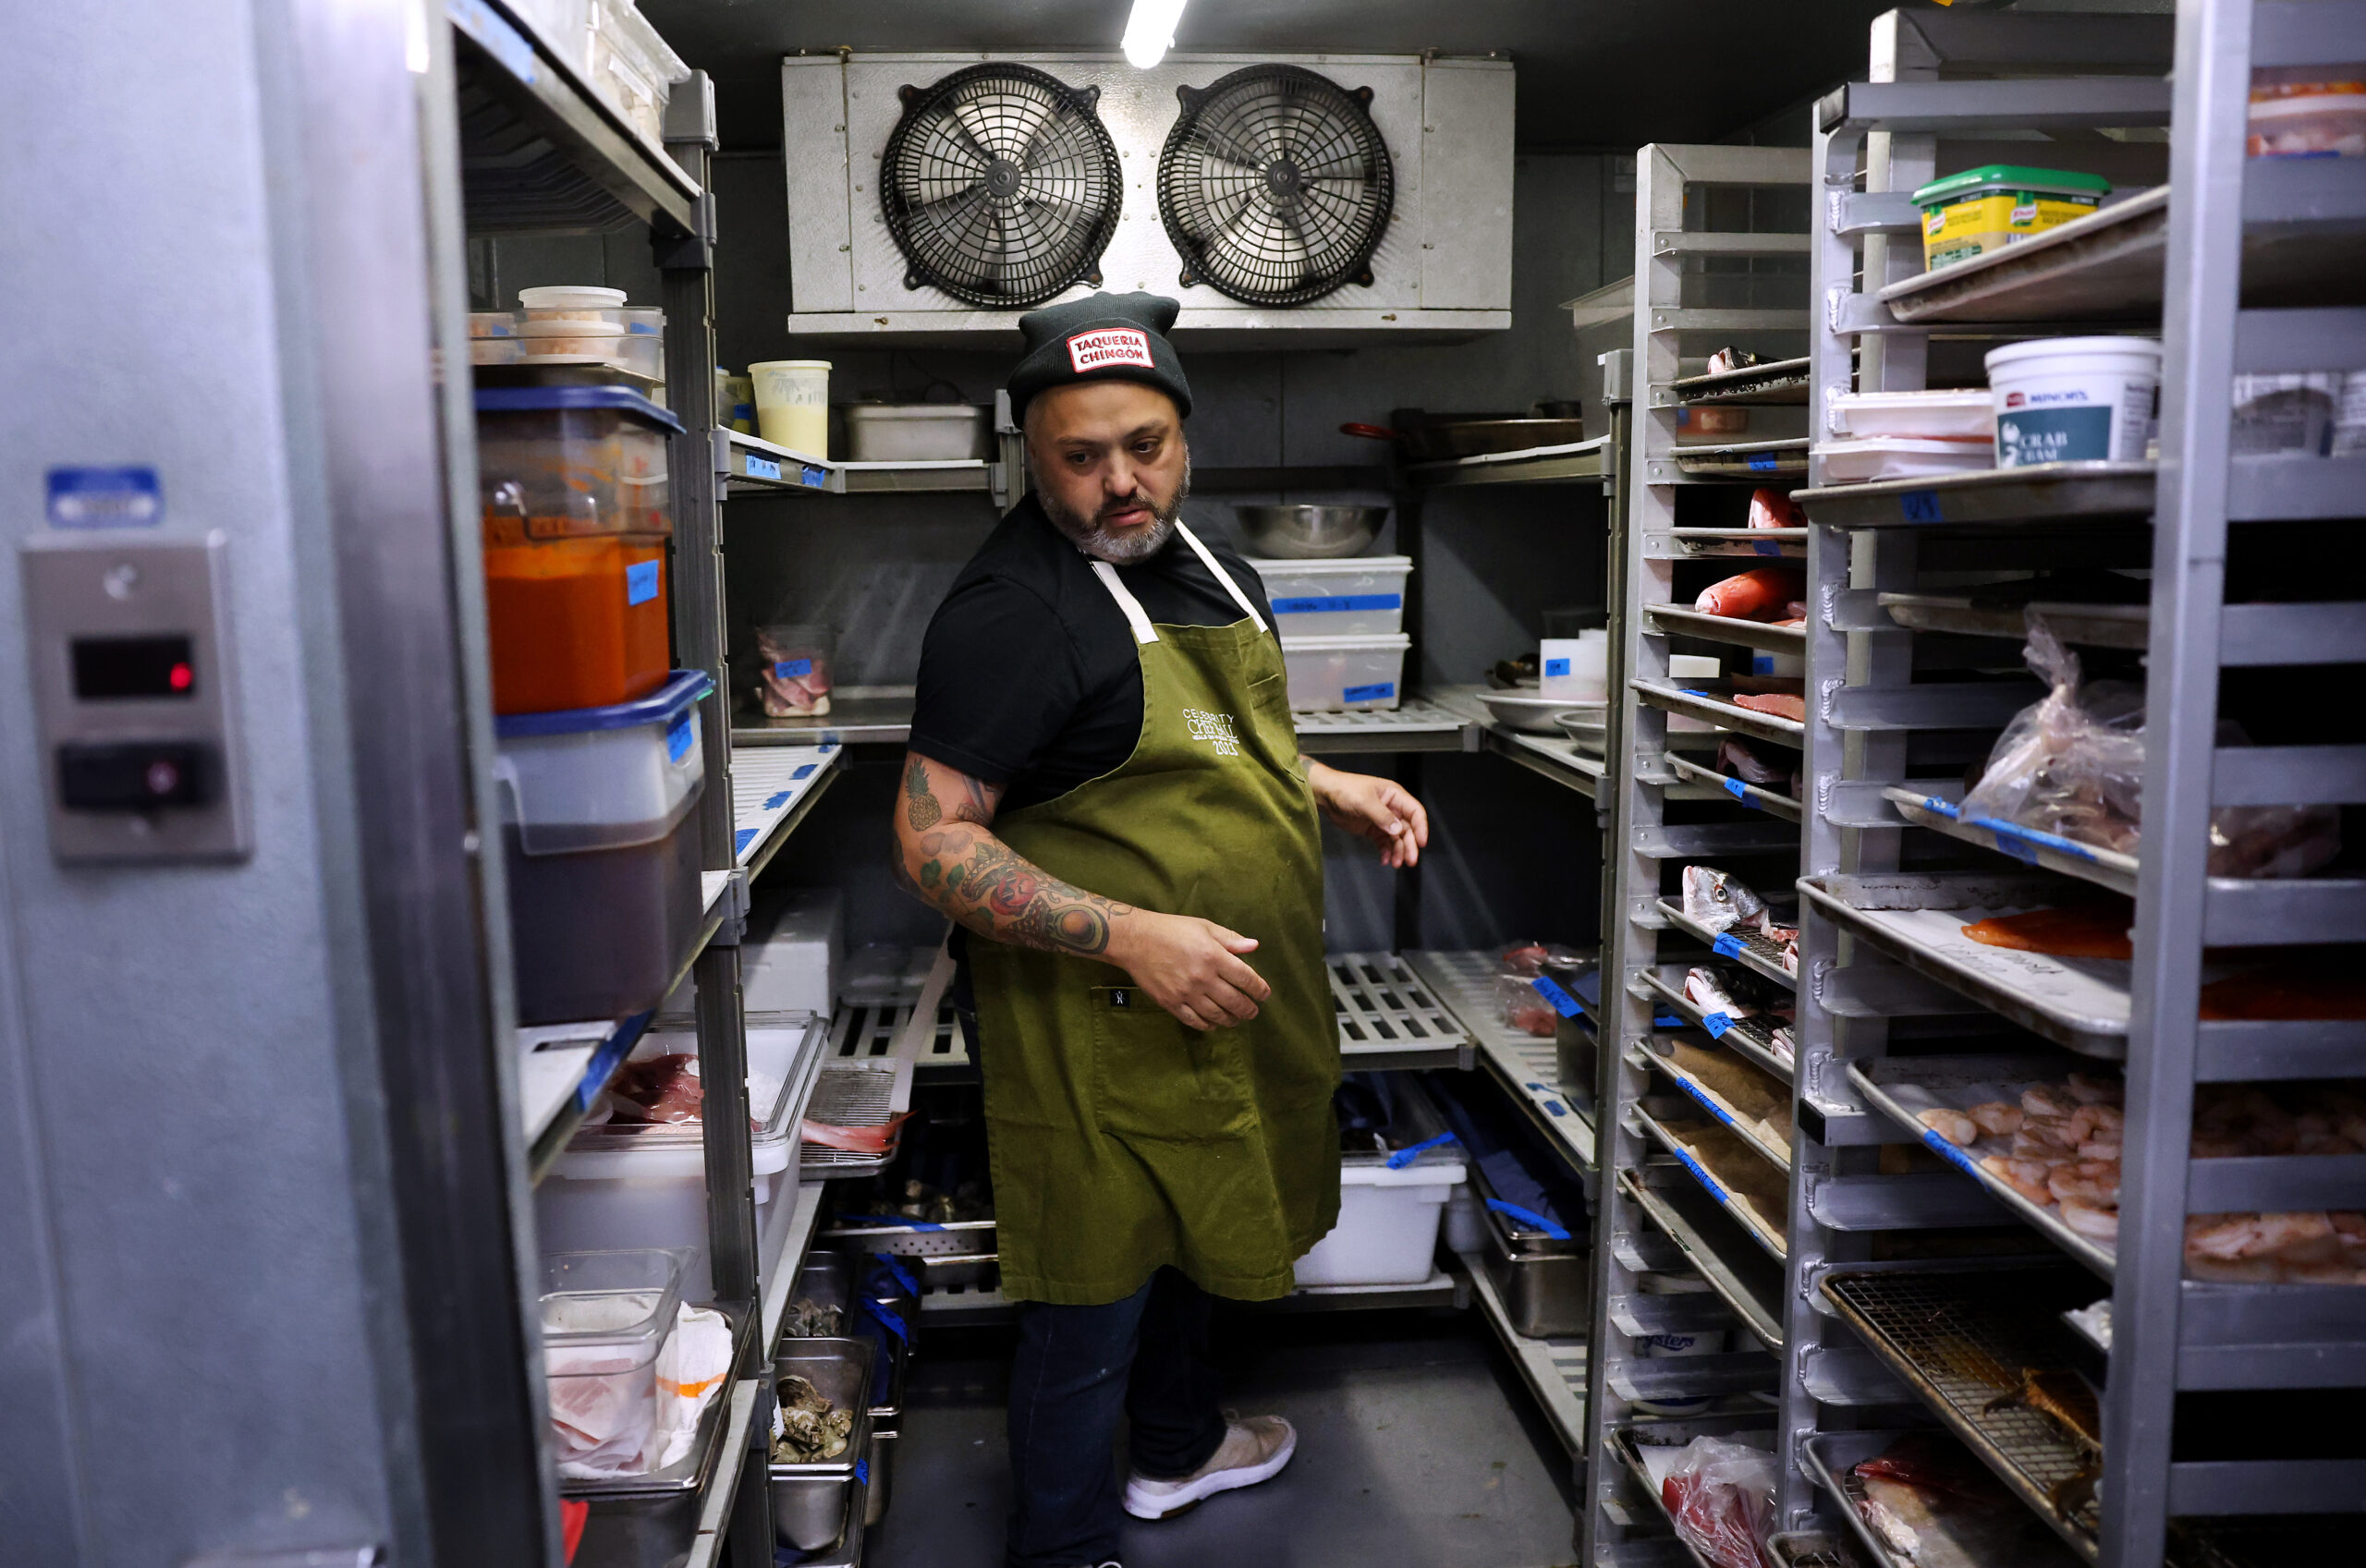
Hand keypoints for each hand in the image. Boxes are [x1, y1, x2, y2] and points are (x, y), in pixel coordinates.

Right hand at [1107, 910, 1272, 1030]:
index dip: (1259, 989)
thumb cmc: (1171, 930)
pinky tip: (1213, 1024)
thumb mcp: (1204, 927)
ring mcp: (1186, 993)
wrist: (1135, 940)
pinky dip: (1207, 1025)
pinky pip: (1194, 1020)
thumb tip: (1254, 946)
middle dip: (1248, 1009)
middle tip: (1253, 1011)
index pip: (1246, 978)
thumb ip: (1230, 939)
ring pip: (1216, 1015)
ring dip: (1231, 1019)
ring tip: (1236, 1019)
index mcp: (1213, 956)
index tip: (1264, 994)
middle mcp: (1202, 977)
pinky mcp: (1171, 1002)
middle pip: (1234, 1001)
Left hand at [1307, 762, 1429, 867]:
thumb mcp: (1365, 802)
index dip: (1421, 828)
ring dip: (1398, 851)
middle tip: (1410, 861)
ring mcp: (1382, 819)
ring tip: (1396, 864)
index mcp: (1394, 795)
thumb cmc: (1345, 790)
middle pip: (1408, 829)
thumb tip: (1398, 831)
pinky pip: (1384, 842)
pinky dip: (1386, 852)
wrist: (1325, 795)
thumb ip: (1382, 816)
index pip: (1415, 812)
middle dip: (1410, 845)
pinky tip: (1384, 860)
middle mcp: (1392, 808)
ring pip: (1397, 838)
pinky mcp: (1372, 829)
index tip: (1421, 844)